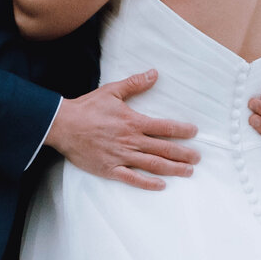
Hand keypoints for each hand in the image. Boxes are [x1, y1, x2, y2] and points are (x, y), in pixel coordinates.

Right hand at [46, 69, 198, 190]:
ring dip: (172, 169)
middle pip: (163, 149)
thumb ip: (134, 84)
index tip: (194, 132)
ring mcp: (121, 156)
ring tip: (188, 172)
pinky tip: (161, 185)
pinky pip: (132, 178)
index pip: (164, 127)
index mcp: (133, 122)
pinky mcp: (110, 169)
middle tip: (197, 159)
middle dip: (183, 154)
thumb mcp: (112, 91)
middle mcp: (130, 141)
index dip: (181, 130)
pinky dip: (147, 183)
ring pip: (152, 165)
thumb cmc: (87, 108)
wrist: (63, 125)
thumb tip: (154, 74)